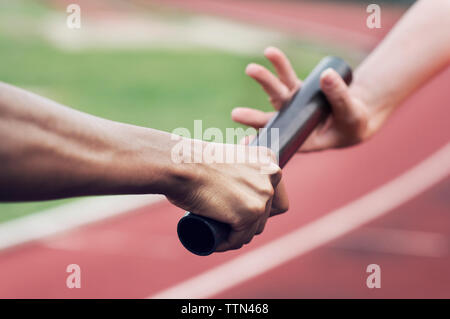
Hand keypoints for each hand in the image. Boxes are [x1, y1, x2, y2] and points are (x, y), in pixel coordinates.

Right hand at [166, 141, 287, 251]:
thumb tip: (238, 181)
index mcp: (268, 158)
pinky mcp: (250, 213)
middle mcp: (272, 174)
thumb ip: (238, 166)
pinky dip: (226, 244)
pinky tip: (214, 242)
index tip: (241, 211)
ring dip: (237, 235)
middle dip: (247, 223)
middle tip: (225, 224)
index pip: (275, 194)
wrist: (181, 164)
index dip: (260, 207)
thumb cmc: (194, 160)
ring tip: (217, 233)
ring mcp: (262, 195)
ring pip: (254, 229)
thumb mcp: (226, 157)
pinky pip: (240, 239)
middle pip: (266, 213)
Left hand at [232, 47, 376, 151]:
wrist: (356, 114)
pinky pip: (287, 77)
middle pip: (273, 118)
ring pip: (278, 92)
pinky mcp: (297, 91)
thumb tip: (326, 75)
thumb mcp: (351, 112)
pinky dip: (280, 65)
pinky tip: (269, 53)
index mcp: (304, 139)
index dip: (264, 142)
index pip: (280, 141)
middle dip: (254, 117)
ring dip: (265, 80)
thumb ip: (339, 96)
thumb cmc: (353, 123)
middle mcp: (294, 122)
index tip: (246, 144)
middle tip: (235, 115)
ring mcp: (294, 105)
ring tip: (250, 69)